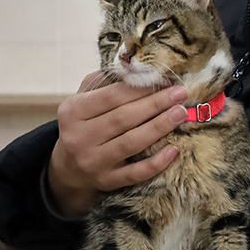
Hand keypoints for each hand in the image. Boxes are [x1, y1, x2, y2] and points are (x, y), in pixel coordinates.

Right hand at [47, 70, 190, 216]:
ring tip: (182, 113)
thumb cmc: (83, 124)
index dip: (139, 89)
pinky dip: (155, 163)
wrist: (67, 167)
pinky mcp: (106, 181)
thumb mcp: (82, 99)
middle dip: (155, 105)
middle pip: (123, 119)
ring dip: (159, 127)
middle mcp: (80, 137)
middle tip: (181, 94)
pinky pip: (134, 174)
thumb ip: (103, 82)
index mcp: (73, 111)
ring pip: (130, 143)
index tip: (164, 80)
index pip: (111, 97)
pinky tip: (174, 150)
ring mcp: (93, 162)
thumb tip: (135, 68)